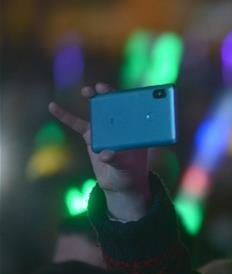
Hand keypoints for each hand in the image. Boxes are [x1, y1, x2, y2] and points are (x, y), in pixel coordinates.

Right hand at [49, 83, 150, 220]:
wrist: (119, 184)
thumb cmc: (130, 174)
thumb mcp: (126, 169)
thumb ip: (118, 160)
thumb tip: (106, 154)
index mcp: (135, 132)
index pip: (133, 112)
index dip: (127, 100)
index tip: (121, 96)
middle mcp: (121, 127)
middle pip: (114, 106)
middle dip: (108, 94)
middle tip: (100, 89)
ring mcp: (105, 129)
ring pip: (97, 111)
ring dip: (92, 98)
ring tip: (86, 91)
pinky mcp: (91, 136)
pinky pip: (77, 124)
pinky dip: (65, 116)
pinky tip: (54, 106)